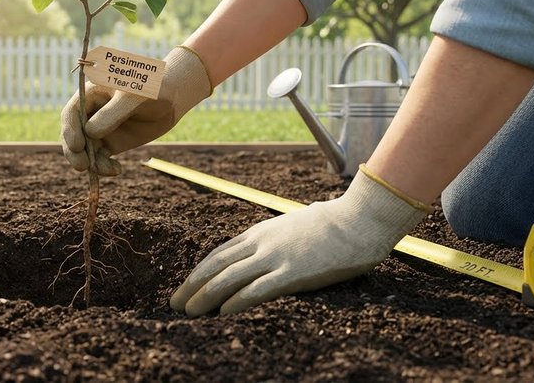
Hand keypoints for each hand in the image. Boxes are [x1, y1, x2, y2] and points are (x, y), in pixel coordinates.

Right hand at [60, 46, 211, 175]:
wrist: (172, 99)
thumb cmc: (152, 89)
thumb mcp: (134, 97)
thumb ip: (112, 113)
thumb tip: (90, 133)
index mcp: (90, 94)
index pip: (71, 113)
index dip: (70, 130)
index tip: (76, 146)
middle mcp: (90, 113)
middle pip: (73, 134)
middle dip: (74, 152)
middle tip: (82, 166)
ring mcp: (99, 129)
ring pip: (85, 150)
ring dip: (91, 163)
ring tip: (108, 170)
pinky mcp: (110, 142)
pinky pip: (99, 158)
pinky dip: (103, 166)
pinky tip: (116, 169)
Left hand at [170, 167, 429, 315]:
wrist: (359, 220)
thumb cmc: (333, 224)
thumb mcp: (296, 225)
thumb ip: (280, 236)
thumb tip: (278, 243)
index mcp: (261, 232)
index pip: (220, 253)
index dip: (199, 271)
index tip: (185, 285)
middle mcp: (262, 243)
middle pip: (216, 265)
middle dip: (192, 285)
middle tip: (174, 303)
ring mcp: (276, 257)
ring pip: (229, 278)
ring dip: (205, 296)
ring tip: (188, 312)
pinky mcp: (294, 273)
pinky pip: (258, 289)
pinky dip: (236, 301)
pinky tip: (222, 312)